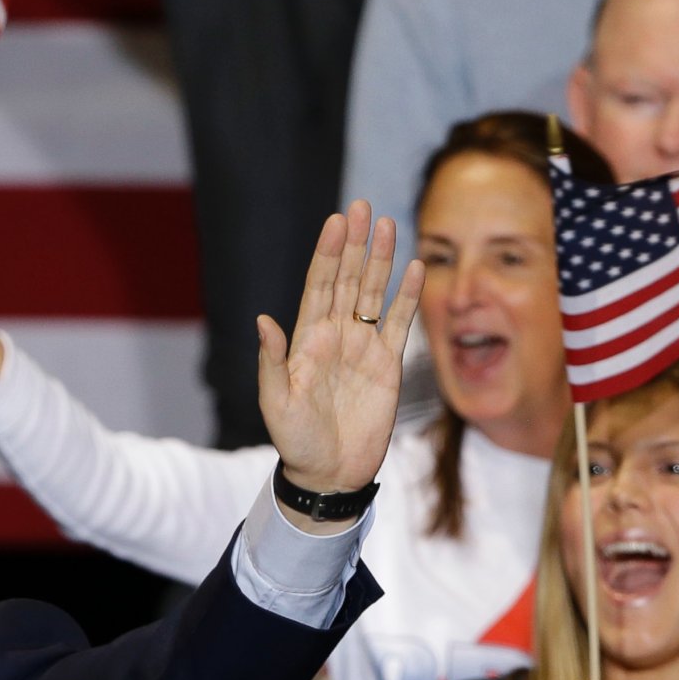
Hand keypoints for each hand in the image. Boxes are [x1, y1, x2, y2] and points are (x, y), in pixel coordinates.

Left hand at [257, 201, 424, 496]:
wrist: (330, 473)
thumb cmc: (296, 441)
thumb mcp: (276, 403)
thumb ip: (271, 361)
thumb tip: (263, 320)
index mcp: (305, 340)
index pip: (318, 286)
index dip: (327, 254)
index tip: (336, 222)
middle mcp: (335, 336)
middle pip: (347, 280)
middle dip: (354, 244)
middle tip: (362, 206)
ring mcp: (362, 347)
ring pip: (374, 293)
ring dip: (381, 260)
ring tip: (388, 224)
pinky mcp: (387, 364)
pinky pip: (400, 323)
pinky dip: (408, 296)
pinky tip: (416, 268)